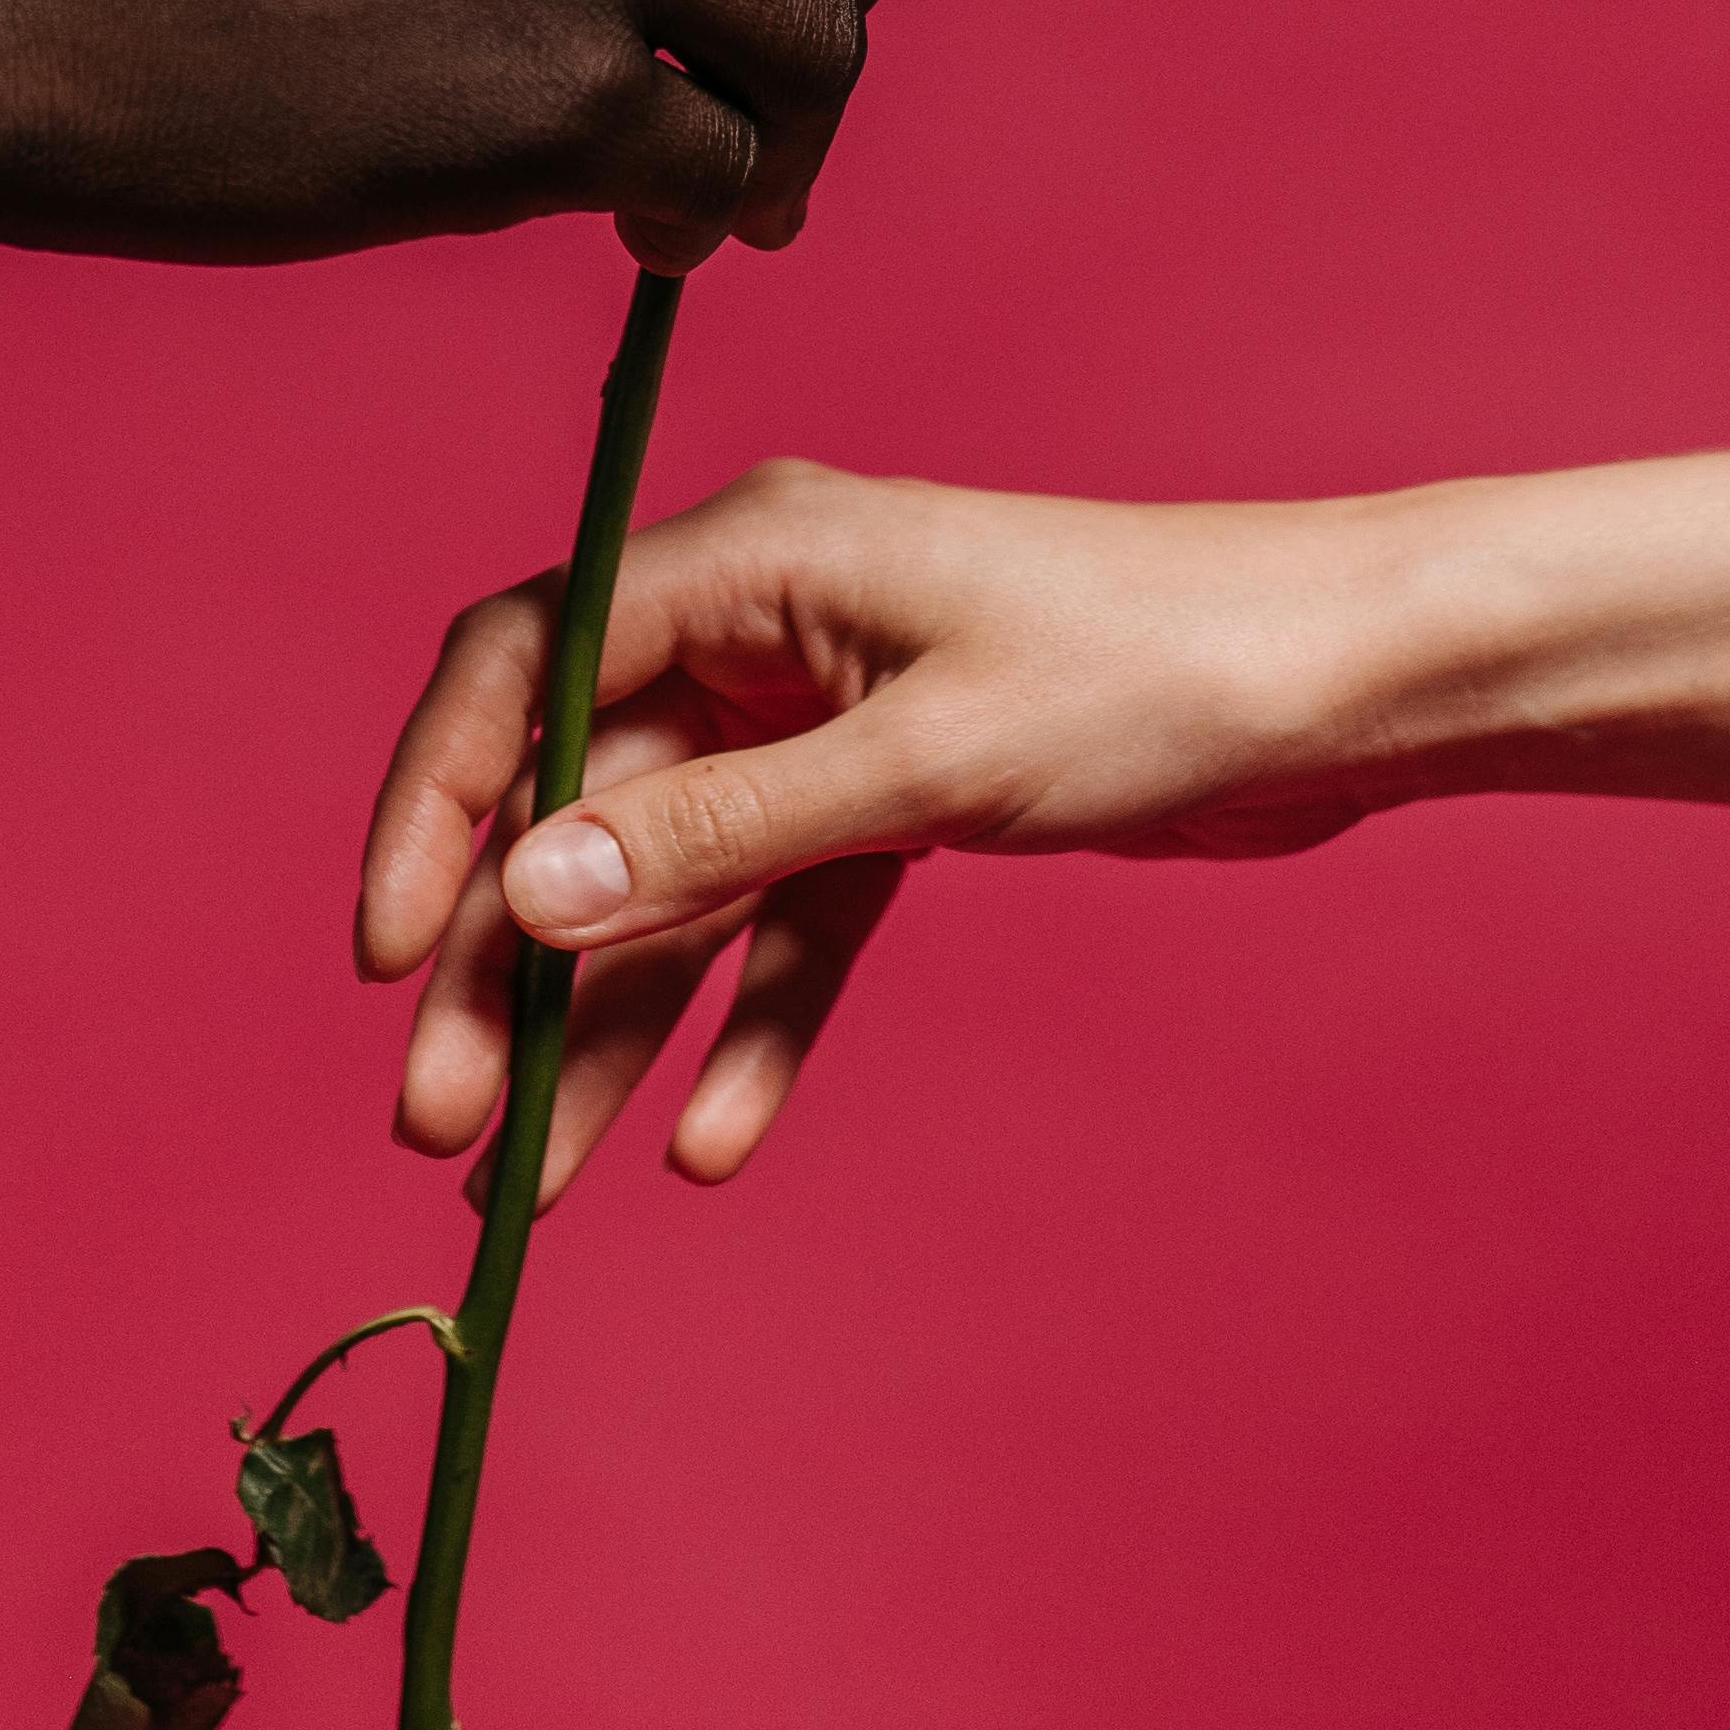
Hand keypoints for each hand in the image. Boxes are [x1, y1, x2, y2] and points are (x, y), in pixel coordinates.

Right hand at [359, 457, 1401, 1197]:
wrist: (1341, 685)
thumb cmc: (1152, 668)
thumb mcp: (922, 763)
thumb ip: (718, 834)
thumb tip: (524, 890)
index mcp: (749, 557)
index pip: (526, 666)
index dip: (438, 808)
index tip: (388, 957)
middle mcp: (768, 625)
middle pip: (586, 795)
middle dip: (509, 957)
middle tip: (443, 1117)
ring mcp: (834, 713)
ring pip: (679, 876)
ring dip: (612, 1017)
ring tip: (537, 1173)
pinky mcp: (905, 794)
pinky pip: (790, 915)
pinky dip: (752, 1018)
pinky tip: (715, 1139)